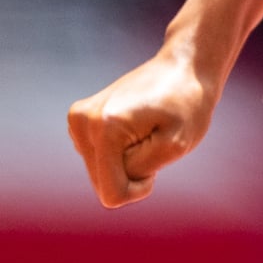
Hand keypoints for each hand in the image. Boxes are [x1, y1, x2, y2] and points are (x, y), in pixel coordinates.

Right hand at [67, 45, 221, 205]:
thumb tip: (108, 180)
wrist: (181, 69)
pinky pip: (101, 160)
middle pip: (104, 183)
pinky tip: (135, 128)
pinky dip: (121, 152)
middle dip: (133, 172)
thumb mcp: (174, 145)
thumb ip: (139, 169)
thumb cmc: (186, 106)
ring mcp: (76, 121)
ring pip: (102, 172)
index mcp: (103, 129)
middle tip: (153, 141)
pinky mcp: (79, 122)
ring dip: (128, 161)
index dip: (141, 187)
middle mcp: (81, 123)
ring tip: (145, 132)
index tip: (158, 159)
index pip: (112, 193)